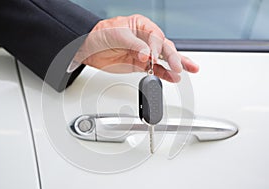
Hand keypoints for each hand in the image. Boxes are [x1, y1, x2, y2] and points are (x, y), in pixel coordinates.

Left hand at [74, 14, 198, 81]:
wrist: (87, 49)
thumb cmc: (100, 35)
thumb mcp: (117, 35)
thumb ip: (134, 44)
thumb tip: (146, 55)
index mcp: (141, 26)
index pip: (156, 36)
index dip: (156, 47)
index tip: (153, 56)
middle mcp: (145, 39)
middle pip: (164, 47)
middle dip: (173, 57)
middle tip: (178, 66)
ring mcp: (143, 53)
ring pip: (163, 59)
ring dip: (174, 65)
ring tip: (186, 70)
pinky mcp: (139, 65)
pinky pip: (154, 70)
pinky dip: (163, 74)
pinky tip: (172, 77)